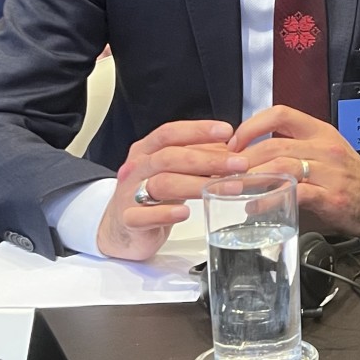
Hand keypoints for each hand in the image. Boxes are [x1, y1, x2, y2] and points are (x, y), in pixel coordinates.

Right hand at [97, 120, 236, 260]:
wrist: (120, 229)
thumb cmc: (150, 195)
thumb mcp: (171, 172)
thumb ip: (195, 159)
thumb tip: (231, 148)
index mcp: (146, 151)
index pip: (170, 133)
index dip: (198, 130)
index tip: (226, 131)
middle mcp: (136, 169)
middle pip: (170, 157)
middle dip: (208, 159)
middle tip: (239, 164)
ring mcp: (129, 194)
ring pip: (161, 184)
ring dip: (197, 185)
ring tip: (227, 187)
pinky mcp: (129, 221)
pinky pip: (144, 216)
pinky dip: (165, 214)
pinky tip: (185, 213)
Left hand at [224, 106, 359, 235]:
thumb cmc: (347, 177)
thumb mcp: (322, 153)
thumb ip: (291, 153)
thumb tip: (246, 163)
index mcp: (319, 131)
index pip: (280, 114)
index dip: (251, 126)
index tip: (232, 143)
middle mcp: (323, 147)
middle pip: (273, 145)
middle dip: (242, 160)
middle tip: (222, 173)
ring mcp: (329, 171)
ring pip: (281, 166)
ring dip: (251, 178)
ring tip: (232, 189)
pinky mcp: (332, 196)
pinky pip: (295, 193)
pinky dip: (270, 199)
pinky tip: (255, 206)